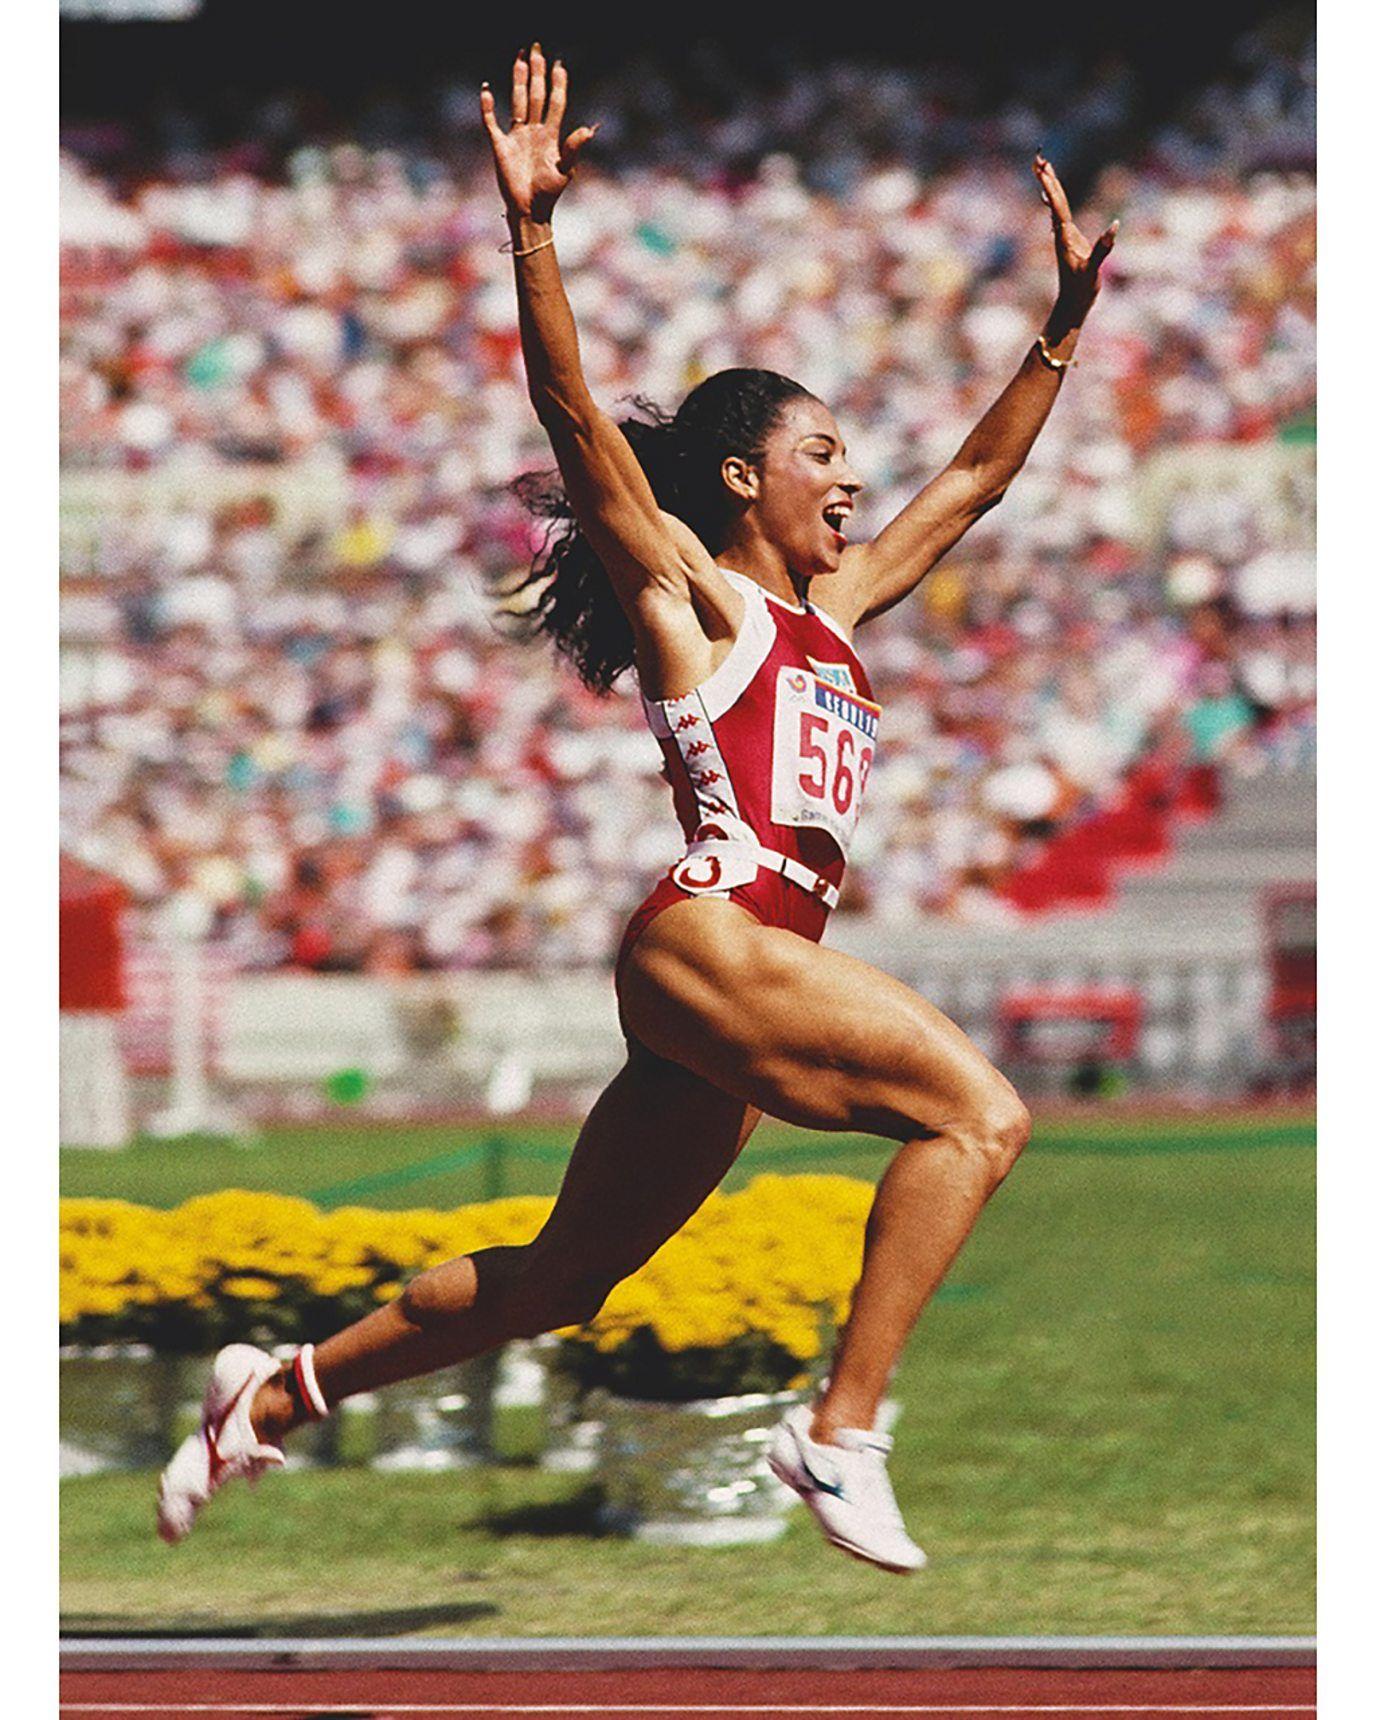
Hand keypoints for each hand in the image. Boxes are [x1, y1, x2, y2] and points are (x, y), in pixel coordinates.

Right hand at [481, 44, 597, 222]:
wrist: (530, 211)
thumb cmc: (550, 194)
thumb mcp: (566, 171)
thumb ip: (574, 148)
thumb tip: (590, 129)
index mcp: (551, 136)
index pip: (555, 102)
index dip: (558, 84)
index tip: (560, 64)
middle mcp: (534, 131)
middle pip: (535, 95)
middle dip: (537, 72)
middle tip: (537, 49)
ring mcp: (517, 137)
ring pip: (517, 101)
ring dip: (518, 80)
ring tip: (520, 59)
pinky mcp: (500, 146)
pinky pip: (491, 122)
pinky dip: (487, 107)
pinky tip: (487, 90)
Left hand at [1033, 154, 1117, 325]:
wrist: (1071, 305)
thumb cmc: (1082, 289)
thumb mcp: (1093, 270)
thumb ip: (1103, 249)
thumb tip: (1114, 226)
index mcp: (1066, 236)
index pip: (1057, 204)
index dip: (1050, 184)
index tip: (1042, 166)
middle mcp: (1061, 233)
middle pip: (1053, 200)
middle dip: (1046, 178)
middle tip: (1038, 157)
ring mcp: (1064, 237)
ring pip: (1055, 206)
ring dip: (1049, 186)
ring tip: (1043, 169)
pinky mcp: (1068, 242)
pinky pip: (1060, 216)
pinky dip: (1054, 202)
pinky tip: (1048, 197)